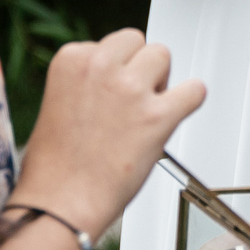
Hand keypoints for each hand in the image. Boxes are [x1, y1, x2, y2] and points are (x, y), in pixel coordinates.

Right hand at [10, 28, 204, 236]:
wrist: (59, 206)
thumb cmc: (55, 167)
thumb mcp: (59, 103)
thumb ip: (87, 81)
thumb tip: (120, 76)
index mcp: (71, 59)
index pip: (110, 44)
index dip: (115, 71)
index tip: (109, 96)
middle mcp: (101, 66)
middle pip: (139, 44)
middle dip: (139, 68)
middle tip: (132, 101)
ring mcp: (131, 89)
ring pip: (163, 56)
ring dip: (160, 82)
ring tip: (146, 111)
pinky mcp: (157, 116)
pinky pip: (194, 90)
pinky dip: (190, 101)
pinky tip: (176, 114)